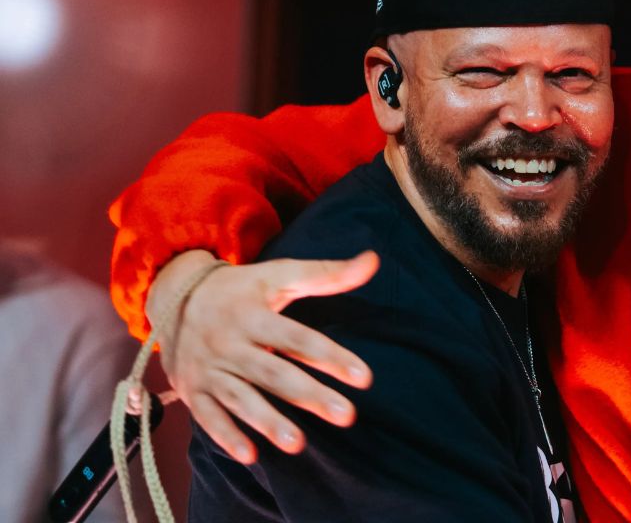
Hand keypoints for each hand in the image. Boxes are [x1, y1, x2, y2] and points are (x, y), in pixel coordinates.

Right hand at [146, 249, 378, 462]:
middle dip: (310, 396)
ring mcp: (209, 369)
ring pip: (241, 398)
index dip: (331, 357)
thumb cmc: (238, 289)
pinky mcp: (193, 390)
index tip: (364, 378)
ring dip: (268, 422)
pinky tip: (250, 456)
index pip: (298, 339)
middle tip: (346, 416)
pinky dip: (226, 437)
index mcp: (254, 315)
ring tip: (298, 444)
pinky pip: (208, 417)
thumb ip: (326, 274)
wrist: (172, 296)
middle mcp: (230, 343)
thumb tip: (373, 260)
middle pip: (274, 373)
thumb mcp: (278, 275)